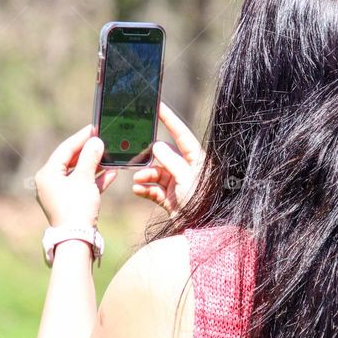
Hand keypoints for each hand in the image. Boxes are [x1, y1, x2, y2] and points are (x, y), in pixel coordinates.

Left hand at [35, 125, 117, 227]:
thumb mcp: (84, 179)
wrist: (77, 239)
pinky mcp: (70, 203)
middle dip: (89, 151)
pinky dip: (95, 180)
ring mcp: (60, 194)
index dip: (81, 138)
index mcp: (47, 174)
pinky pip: (83, 186)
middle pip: (71, 161)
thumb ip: (90, 158)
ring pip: (78, 173)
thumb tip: (95, 142)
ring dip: (94, 165)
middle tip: (102, 140)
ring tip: (109, 156)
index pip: (65, 149)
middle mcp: (50, 182)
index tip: (94, 128)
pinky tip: (111, 174)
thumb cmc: (76, 208)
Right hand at [132, 102, 203, 216]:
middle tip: (137, 155)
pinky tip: (137, 189)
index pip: (181, 134)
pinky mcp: (169, 198)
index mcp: (197, 160)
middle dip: (149, 157)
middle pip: (163, 155)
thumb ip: (171, 161)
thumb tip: (156, 146)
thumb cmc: (200, 203)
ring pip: (156, 172)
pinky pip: (153, 189)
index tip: (157, 106)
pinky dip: (144, 188)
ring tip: (138, 179)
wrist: (199, 231)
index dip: (169, 119)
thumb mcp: (186, 178)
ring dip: (145, 175)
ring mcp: (177, 184)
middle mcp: (187, 169)